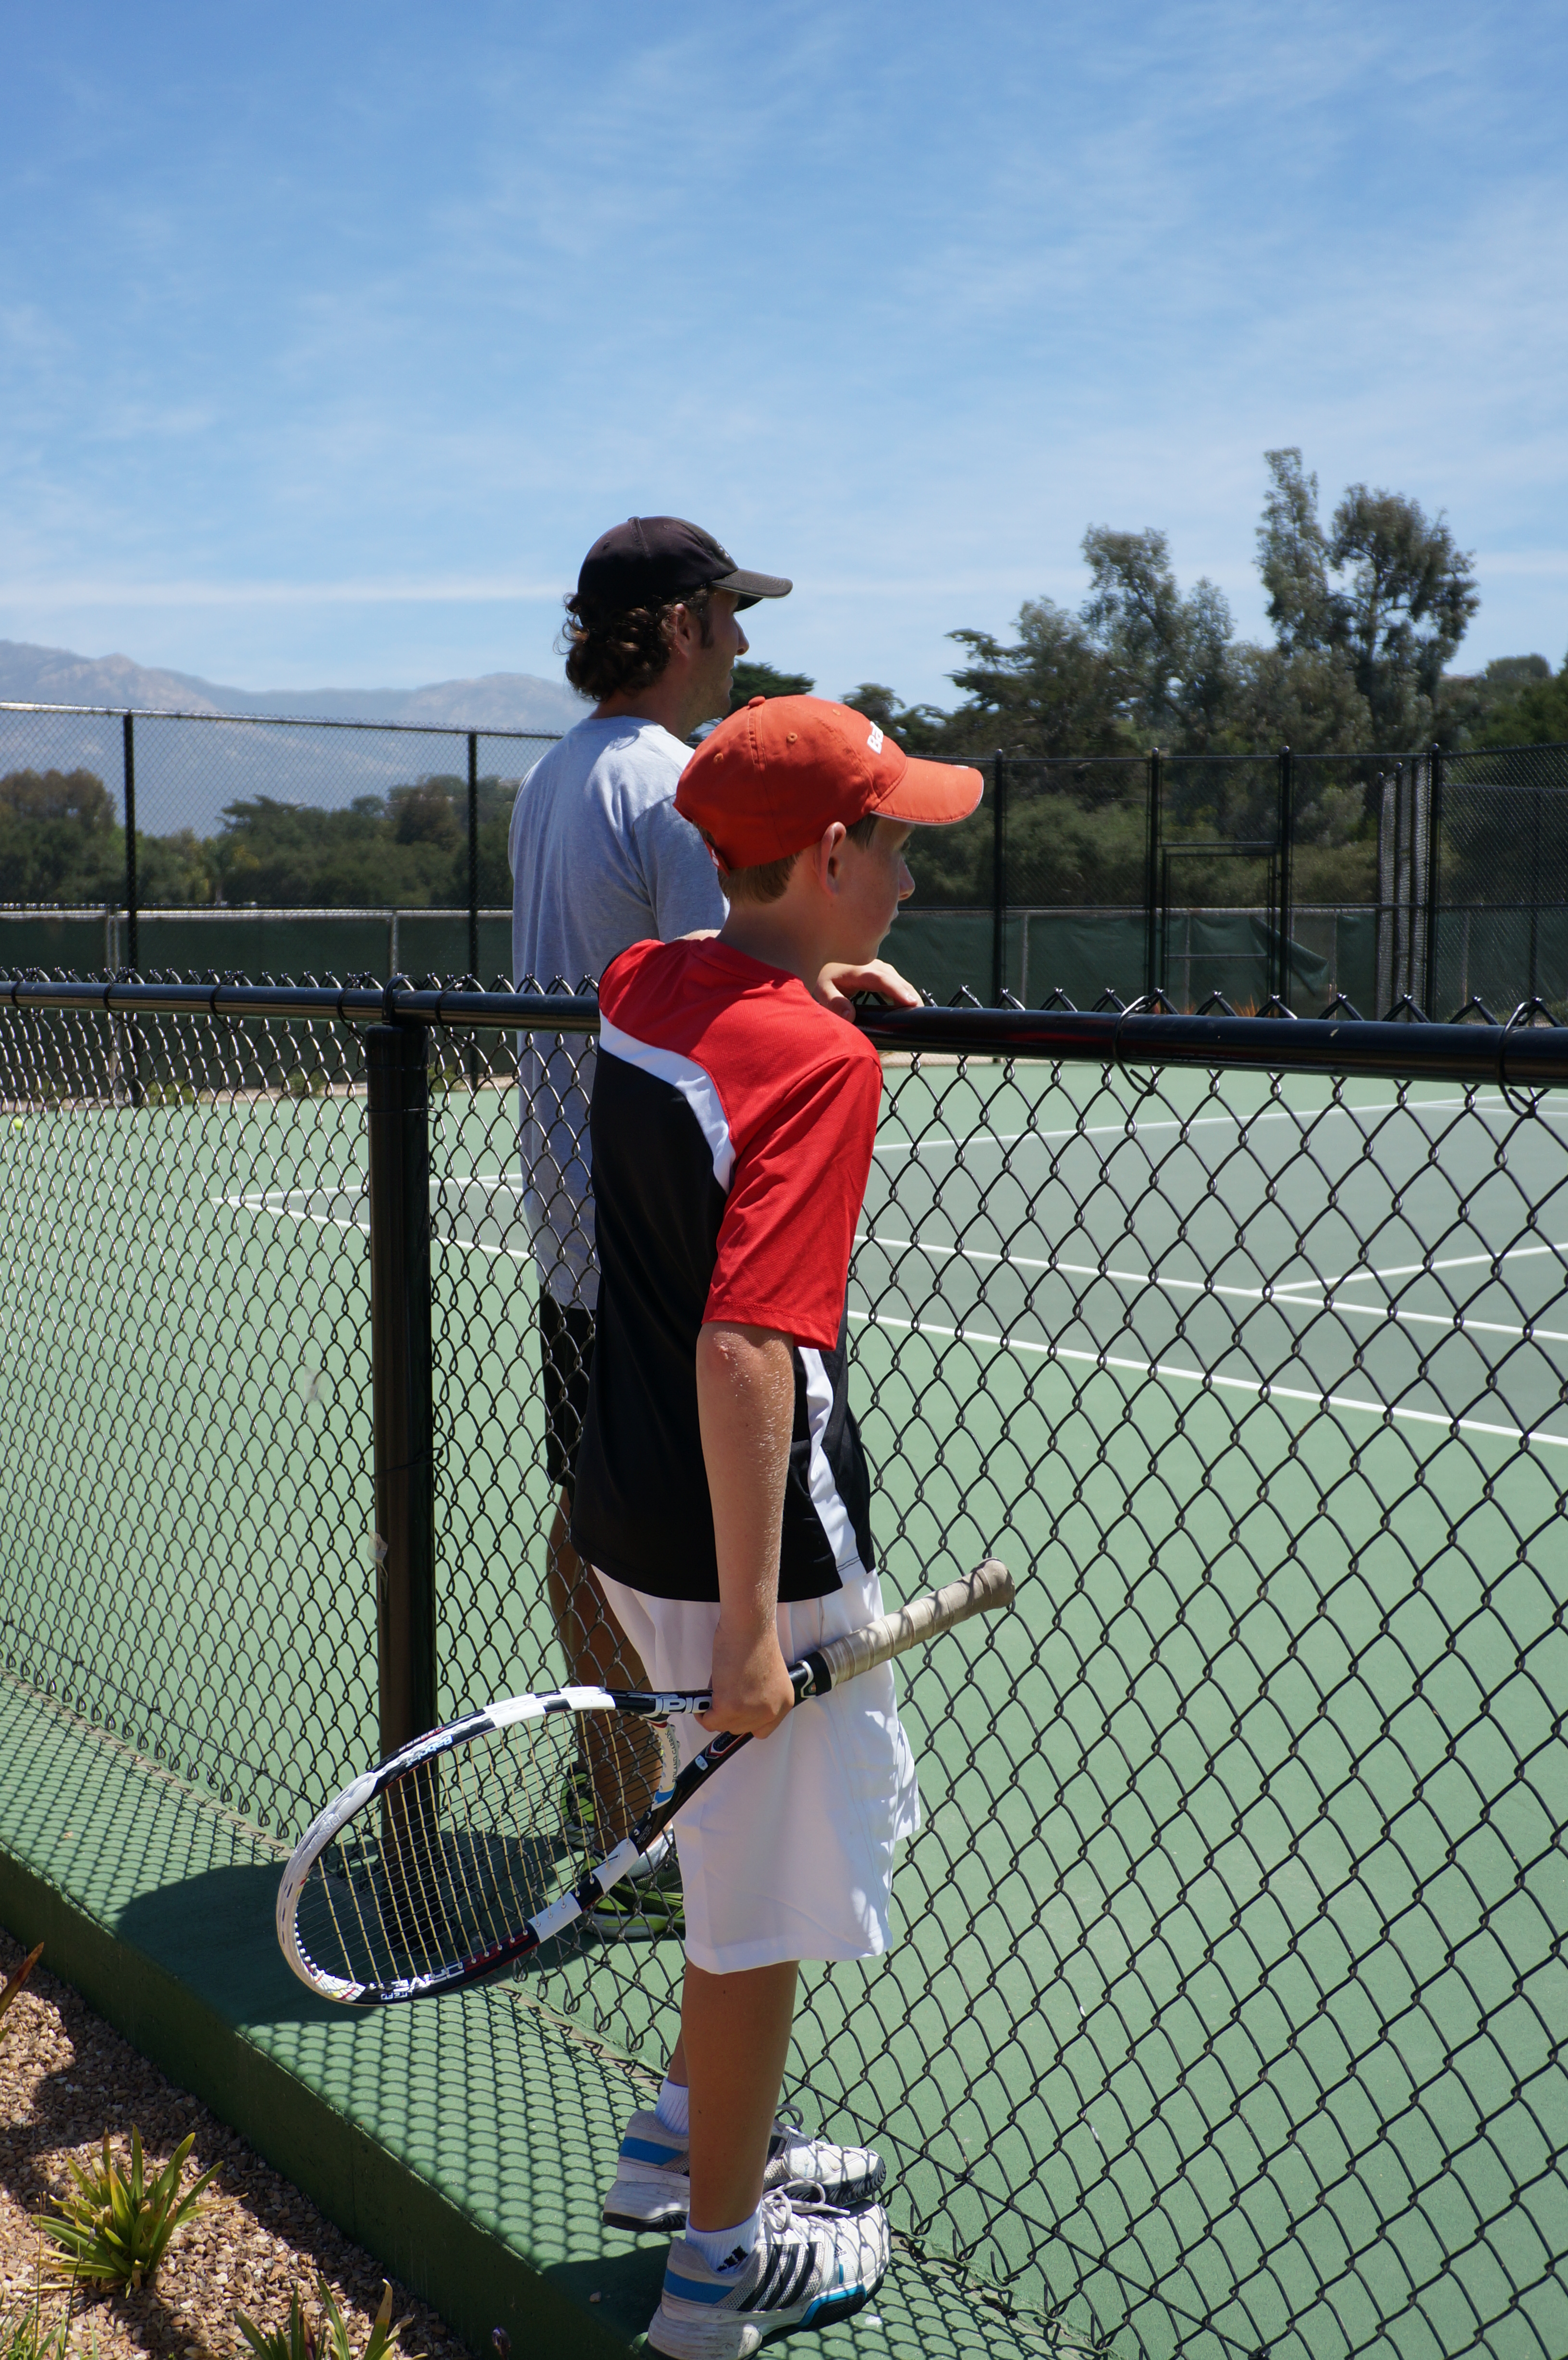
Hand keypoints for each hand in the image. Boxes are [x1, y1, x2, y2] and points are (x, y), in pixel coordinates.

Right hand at [698, 1615, 795, 1739]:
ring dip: (714, 1712)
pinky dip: (702, 1712)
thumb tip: (733, 1706)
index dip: (745, 1722)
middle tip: (719, 1696)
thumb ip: (756, 1696)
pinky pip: (709, 1721)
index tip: (735, 1713)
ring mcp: (750, 1712)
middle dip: (728, 1715)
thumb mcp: (765, 1677)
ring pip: (723, 1725)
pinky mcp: (729, 1707)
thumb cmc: (755, 1641)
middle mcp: (770, 1711)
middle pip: (740, 1729)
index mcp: (783, 1703)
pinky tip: (702, 1699)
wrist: (749, 1627)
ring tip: (713, 1691)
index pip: (762, 1730)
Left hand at [812, 957, 920, 1021]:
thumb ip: (834, 1002)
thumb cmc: (824, 979)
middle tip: (921, 1014)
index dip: (897, 990)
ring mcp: (880, 968)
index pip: (882, 979)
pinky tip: (910, 1006)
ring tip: (919, 1012)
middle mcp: (873, 966)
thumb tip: (850, 1016)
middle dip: (910, 995)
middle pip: (896, 980)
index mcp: (859, 970)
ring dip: (910, 994)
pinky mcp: (883, 973)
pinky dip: (905, 993)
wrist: (825, 963)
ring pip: (899, 981)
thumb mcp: (822, 990)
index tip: (910, 1003)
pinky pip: (897, 982)